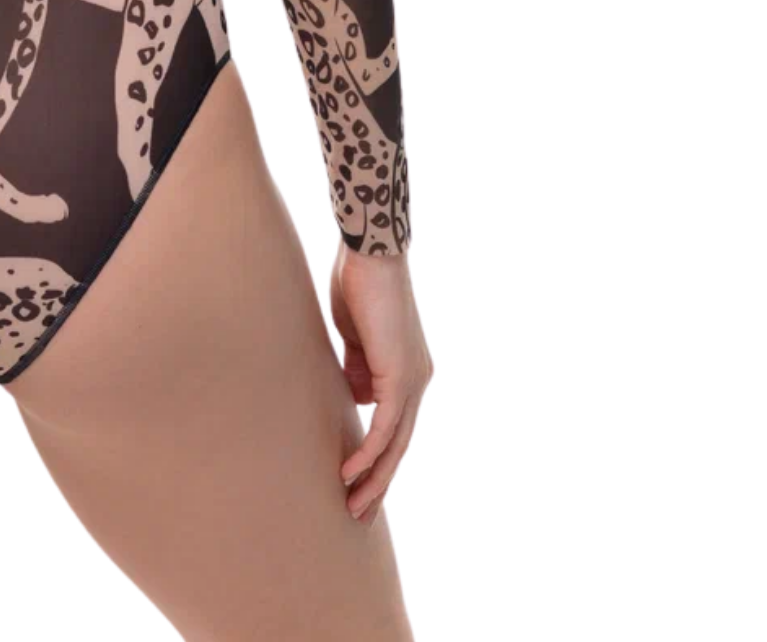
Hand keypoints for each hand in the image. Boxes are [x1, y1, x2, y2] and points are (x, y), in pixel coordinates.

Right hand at [329, 243, 432, 523]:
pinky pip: (386, 426)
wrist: (371, 252)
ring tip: (352, 507)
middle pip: (400, 445)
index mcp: (406, 371)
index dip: (376, 458)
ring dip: (374, 479)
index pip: (394, 427)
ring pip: (396, 444)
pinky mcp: (400, 377)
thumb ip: (357, 366)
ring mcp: (412, 380)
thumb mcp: (355, 335)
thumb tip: (353, 392)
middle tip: (358, 513)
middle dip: (379, 482)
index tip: (353, 482)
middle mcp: (417, 381)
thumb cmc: (358, 283)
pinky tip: (349, 473)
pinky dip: (369, 453)